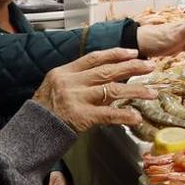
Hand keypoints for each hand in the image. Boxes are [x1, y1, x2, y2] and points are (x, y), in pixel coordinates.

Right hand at [32, 48, 155, 133]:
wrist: (31, 132)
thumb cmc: (45, 110)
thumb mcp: (56, 87)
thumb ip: (78, 79)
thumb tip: (107, 76)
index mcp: (64, 72)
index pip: (94, 57)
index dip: (115, 53)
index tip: (133, 52)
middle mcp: (71, 82)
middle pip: (107, 71)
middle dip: (132, 67)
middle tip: (150, 66)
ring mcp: (76, 99)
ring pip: (112, 90)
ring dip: (136, 91)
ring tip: (152, 92)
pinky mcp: (81, 117)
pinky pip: (108, 114)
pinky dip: (124, 115)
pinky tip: (137, 117)